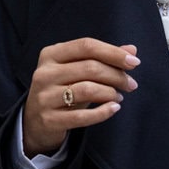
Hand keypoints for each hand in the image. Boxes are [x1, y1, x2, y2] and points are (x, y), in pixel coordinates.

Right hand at [23, 38, 138, 156]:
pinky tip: (114, 109)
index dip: (113, 52)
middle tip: (130, 84)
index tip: (134, 62)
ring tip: (119, 97)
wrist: (35, 122)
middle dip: (116, 75)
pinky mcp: (49, 120)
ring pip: (87, 89)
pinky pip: (82, 116)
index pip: (86, 46)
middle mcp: (45, 73)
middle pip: (89, 67)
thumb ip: (103, 59)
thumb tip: (131, 50)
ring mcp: (45, 97)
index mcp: (51, 54)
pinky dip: (103, 112)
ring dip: (110, 93)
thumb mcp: (78, 71)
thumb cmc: (61, 91)